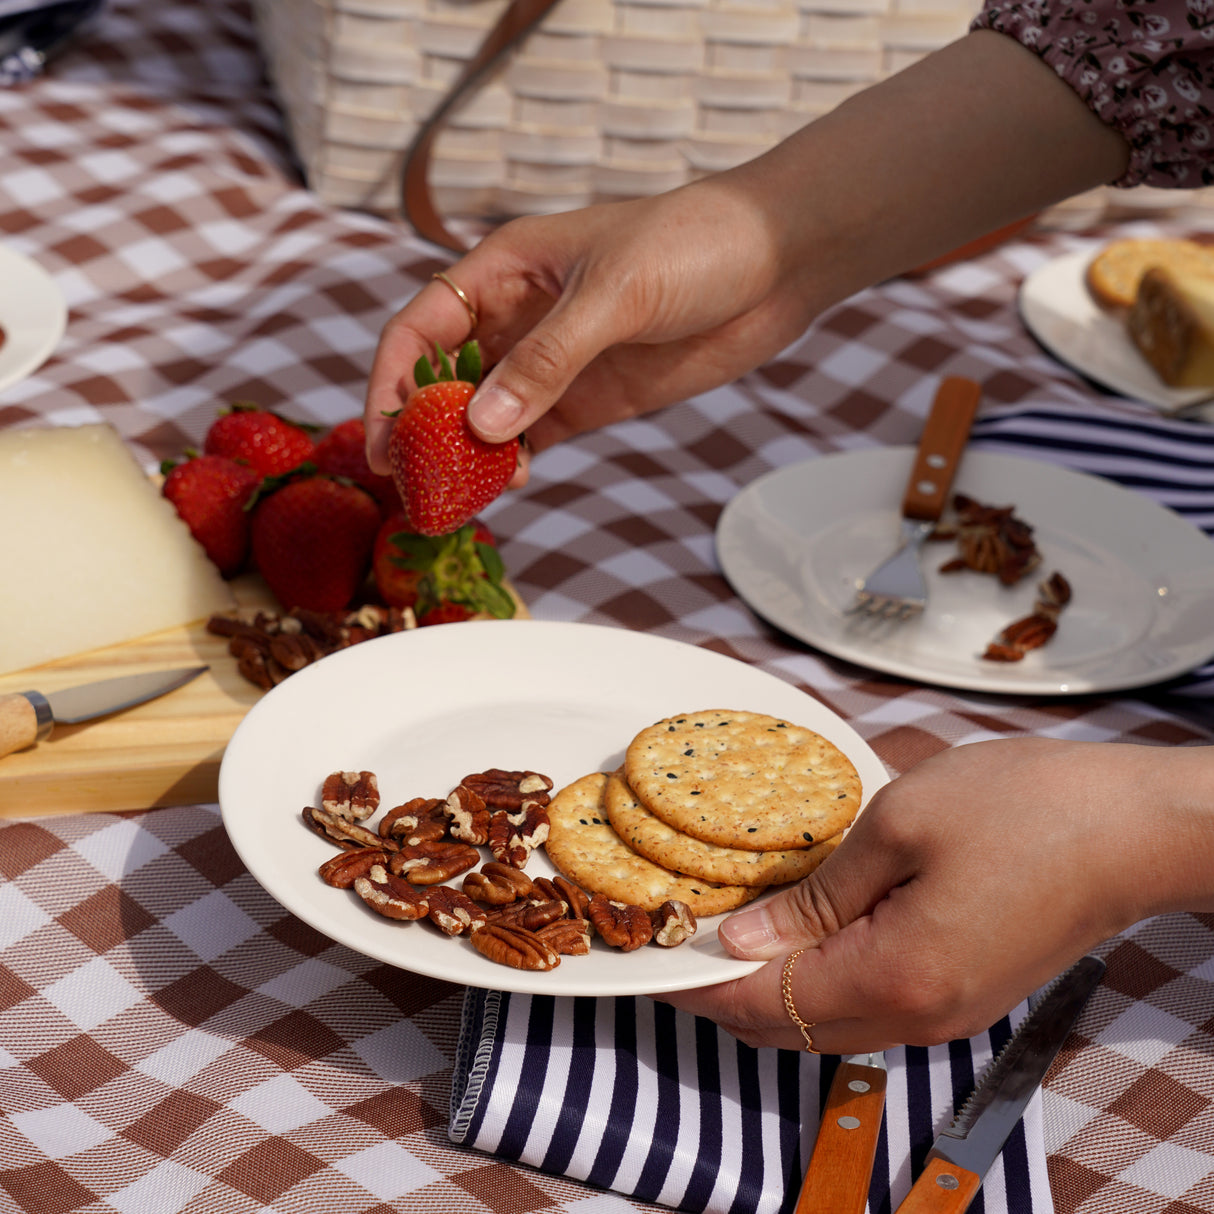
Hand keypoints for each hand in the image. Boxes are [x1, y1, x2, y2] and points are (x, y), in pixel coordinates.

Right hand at [364, 172, 823, 480]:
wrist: (778, 263)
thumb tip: (481, 424)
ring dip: (465, 453)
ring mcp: (553, 360)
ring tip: (459, 495)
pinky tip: (510, 483)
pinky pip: (531, 435)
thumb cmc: (695, 245)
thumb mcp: (616, 295)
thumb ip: (549, 358)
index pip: (423, 325)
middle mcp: (518, 315)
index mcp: (506, 268)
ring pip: (483, 413)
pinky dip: (511, 461)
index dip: (392, 380)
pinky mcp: (588, 396)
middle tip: (413, 483)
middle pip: (443, 376)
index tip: (385, 437)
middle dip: (421, 428)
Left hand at [657, 738, 1207, 1052]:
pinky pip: (863, 1005)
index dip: (694, 982)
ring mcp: (943, 1014)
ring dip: (762, 988)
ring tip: (717, 930)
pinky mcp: (960, 994)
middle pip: (786, 1027)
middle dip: (718, 993)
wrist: (1132, 830)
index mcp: (892, 979)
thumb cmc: (1024, 811)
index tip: (644, 956)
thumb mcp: (899, 827)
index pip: (761, 1002)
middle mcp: (915, 1018)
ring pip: (823, 1022)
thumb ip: (815, 895)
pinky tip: (790, 932)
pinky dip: (811, 979)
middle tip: (670, 941)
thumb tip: (745, 941)